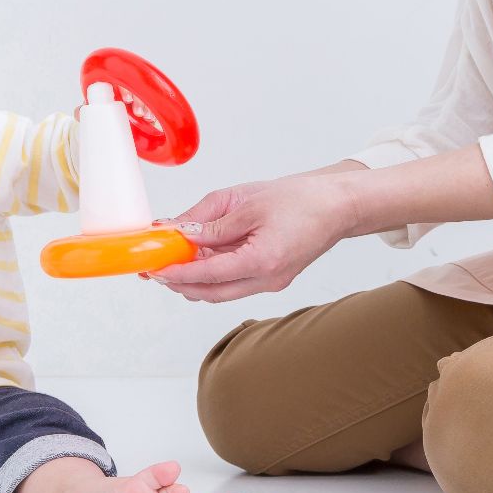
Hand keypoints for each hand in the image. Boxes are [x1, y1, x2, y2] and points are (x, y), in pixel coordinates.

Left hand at [149, 175, 357, 302]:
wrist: (338, 205)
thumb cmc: (301, 199)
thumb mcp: (245, 202)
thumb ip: (210, 221)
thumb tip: (179, 233)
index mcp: (263, 260)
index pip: (208, 276)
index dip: (177, 273)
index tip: (154, 269)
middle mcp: (267, 279)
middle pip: (211, 293)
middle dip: (180, 284)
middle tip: (155, 269)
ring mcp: (271, 282)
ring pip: (222, 291)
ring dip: (195, 280)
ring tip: (173, 261)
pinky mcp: (272, 277)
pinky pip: (235, 282)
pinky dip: (213, 274)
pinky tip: (199, 257)